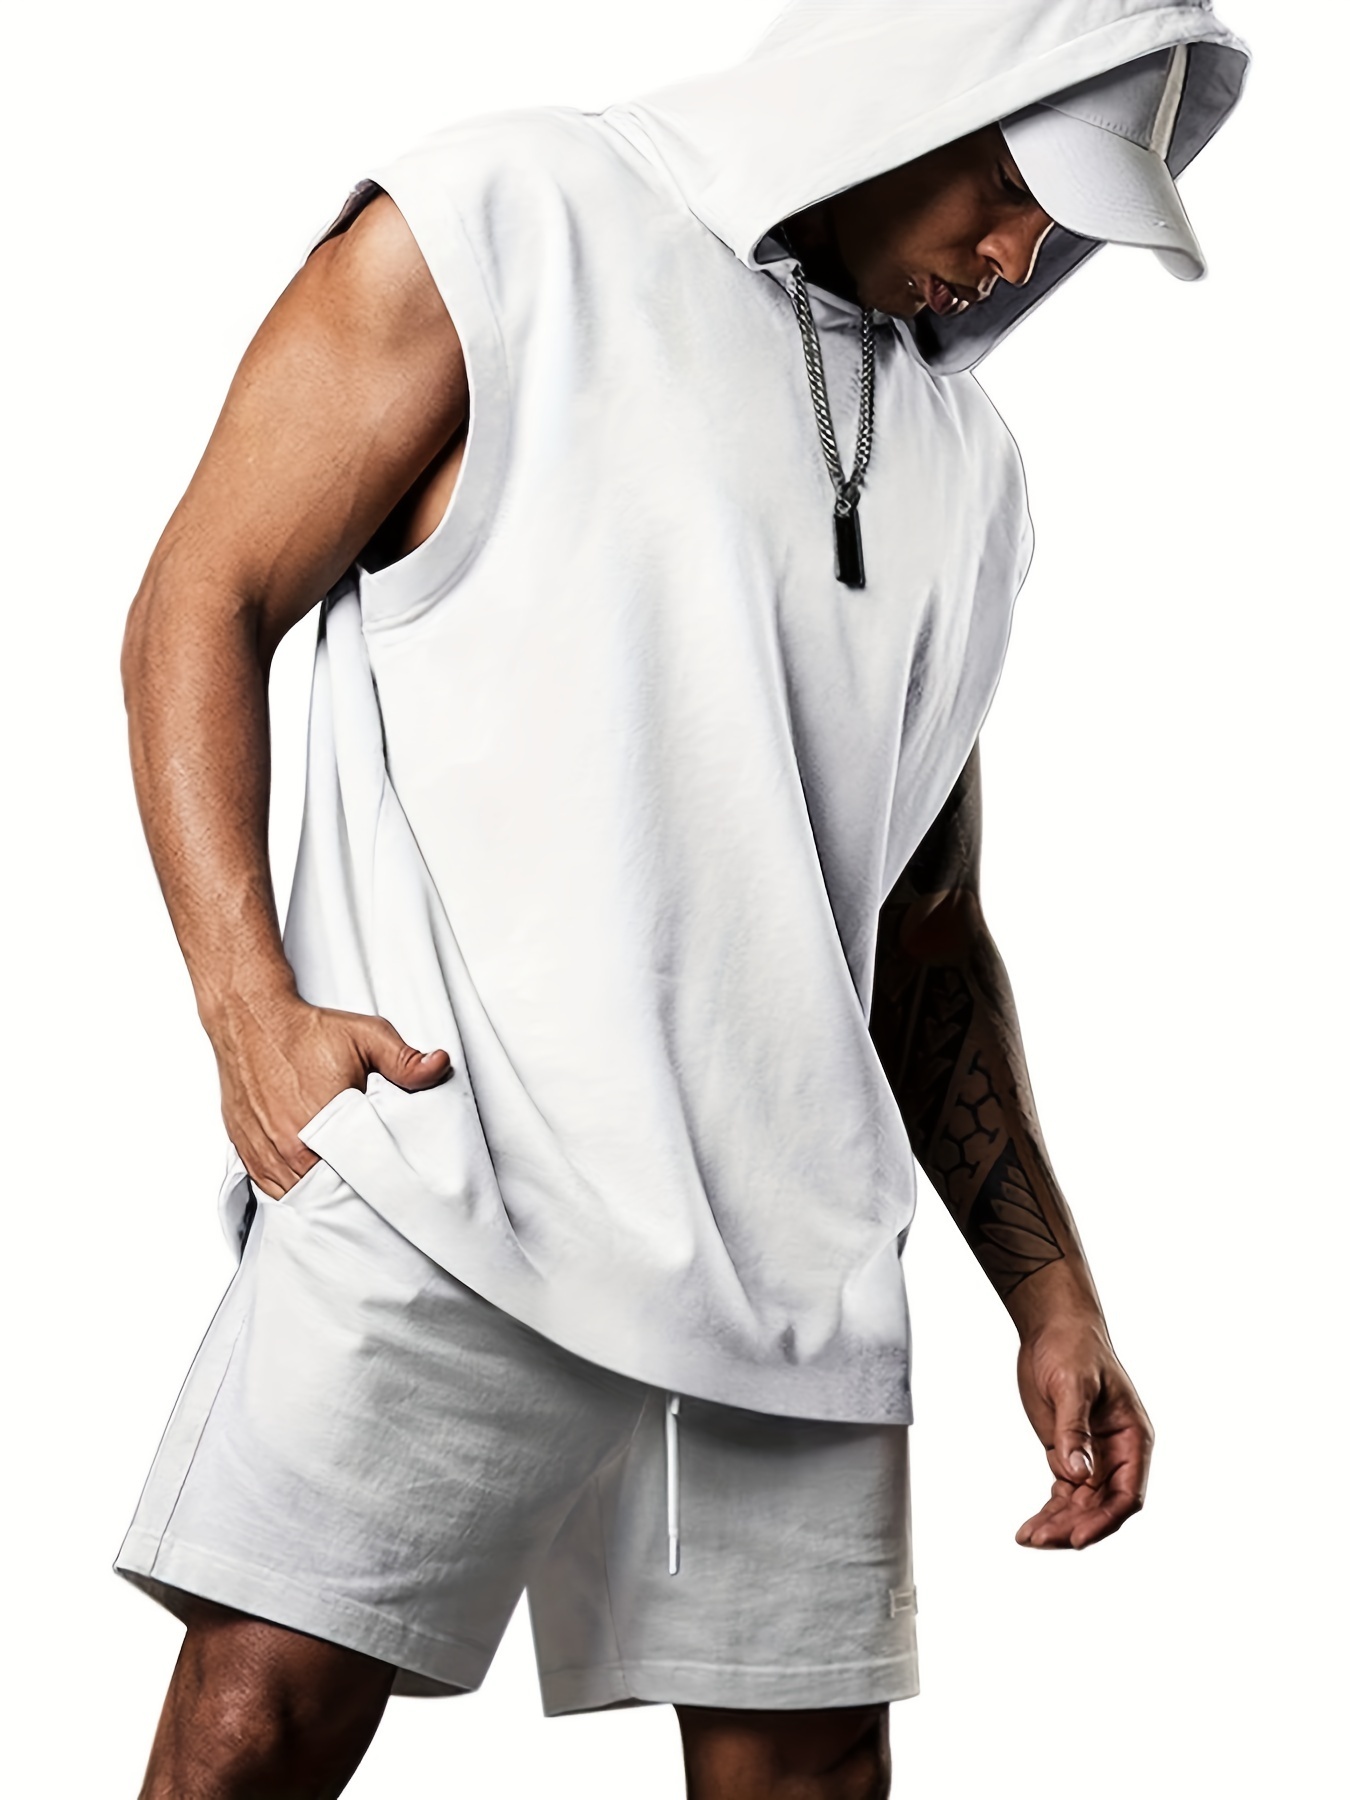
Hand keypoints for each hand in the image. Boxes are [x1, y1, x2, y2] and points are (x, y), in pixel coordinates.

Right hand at [209, 991, 450, 1197]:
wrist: (250, 1019)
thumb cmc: (304, 1031)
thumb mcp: (366, 1037)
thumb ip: (405, 1060)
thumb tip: (439, 1066)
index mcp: (320, 1127)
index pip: (355, 1181)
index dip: (376, 1188)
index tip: (391, 1187)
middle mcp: (287, 1148)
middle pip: (327, 1195)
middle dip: (350, 1195)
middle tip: (372, 1191)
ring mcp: (263, 1153)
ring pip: (298, 1196)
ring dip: (320, 1194)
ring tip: (344, 1190)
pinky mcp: (247, 1151)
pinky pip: (272, 1189)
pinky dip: (293, 1188)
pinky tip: (311, 1181)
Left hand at [1013, 1309, 1152, 1549]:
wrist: (1052, 1326)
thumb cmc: (1074, 1347)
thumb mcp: (1074, 1386)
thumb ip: (1075, 1431)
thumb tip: (1078, 1475)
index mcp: (1133, 1438)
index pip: (1127, 1494)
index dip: (1105, 1519)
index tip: (1078, 1537)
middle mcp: (1117, 1454)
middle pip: (1101, 1507)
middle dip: (1073, 1527)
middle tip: (1040, 1539)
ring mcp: (1093, 1457)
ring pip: (1080, 1506)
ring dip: (1057, 1525)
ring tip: (1028, 1539)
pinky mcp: (1068, 1454)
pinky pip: (1063, 1494)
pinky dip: (1048, 1512)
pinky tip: (1029, 1528)